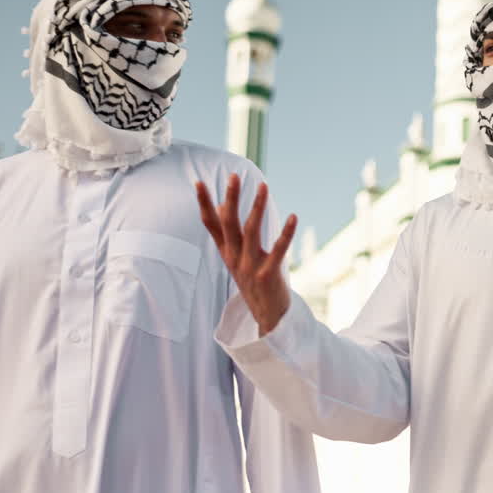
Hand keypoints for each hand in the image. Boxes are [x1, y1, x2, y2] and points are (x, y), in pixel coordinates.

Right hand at [195, 174, 297, 336]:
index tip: (198, 182)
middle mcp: (234, 258)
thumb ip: (231, 236)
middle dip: (230, 199)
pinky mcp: (268, 274)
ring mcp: (249, 266)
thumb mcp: (237, 258)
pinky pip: (278, 250)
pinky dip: (286, 233)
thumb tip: (225, 207)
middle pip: (229, 223)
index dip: (204, 204)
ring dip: (257, 207)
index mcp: (226, 253)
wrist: (267, 316)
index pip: (211, 224)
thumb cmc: (254, 281)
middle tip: (233, 176)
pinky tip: (294, 217)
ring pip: (251, 231)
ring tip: (263, 186)